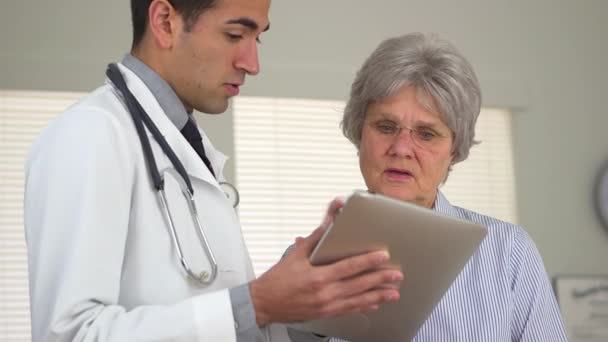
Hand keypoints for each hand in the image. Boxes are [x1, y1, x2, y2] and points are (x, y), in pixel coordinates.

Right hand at [250, 198, 402, 325]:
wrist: (264, 303)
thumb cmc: (278, 279)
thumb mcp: (296, 254)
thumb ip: (316, 235)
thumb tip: (330, 217)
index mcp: (317, 276)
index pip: (348, 267)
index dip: (367, 261)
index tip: (382, 256)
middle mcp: (324, 293)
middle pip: (358, 285)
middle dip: (380, 279)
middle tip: (396, 274)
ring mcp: (327, 305)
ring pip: (358, 300)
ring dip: (378, 295)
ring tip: (393, 291)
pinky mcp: (326, 313)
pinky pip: (350, 310)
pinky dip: (364, 306)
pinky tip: (376, 302)